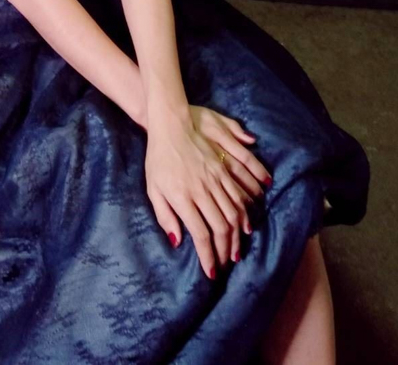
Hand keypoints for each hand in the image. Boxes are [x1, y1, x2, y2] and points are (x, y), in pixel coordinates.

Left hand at [144, 107, 269, 278]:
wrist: (171, 126)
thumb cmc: (158, 159)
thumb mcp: (153, 188)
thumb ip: (165, 215)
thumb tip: (178, 241)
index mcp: (182, 197)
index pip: (201, 234)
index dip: (208, 256)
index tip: (211, 272)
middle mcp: (201, 190)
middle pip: (221, 227)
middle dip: (225, 251)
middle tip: (226, 264)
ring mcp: (215, 178)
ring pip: (233, 214)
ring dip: (236, 236)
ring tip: (236, 251)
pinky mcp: (222, 169)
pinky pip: (238, 195)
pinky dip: (244, 214)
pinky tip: (244, 225)